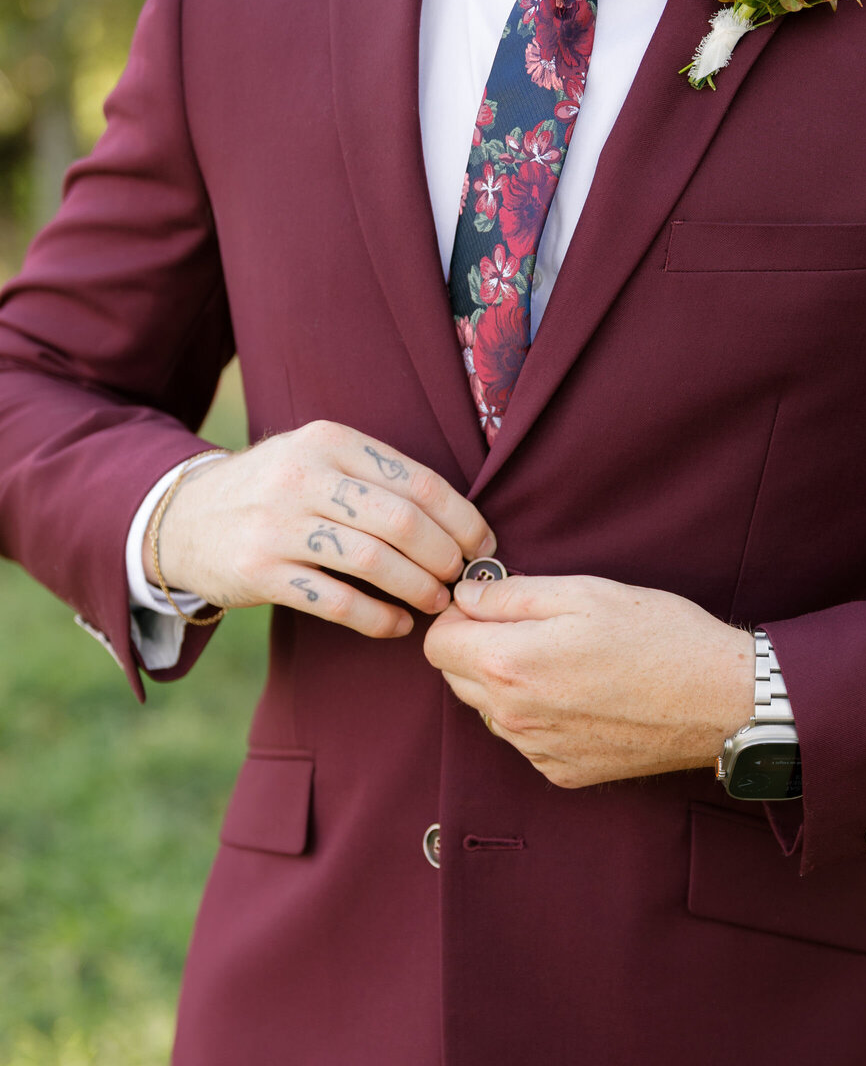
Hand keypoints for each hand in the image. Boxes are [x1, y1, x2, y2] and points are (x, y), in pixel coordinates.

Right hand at [146, 421, 495, 637]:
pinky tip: (397, 624)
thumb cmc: (274, 491)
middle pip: (403, 522)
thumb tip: (459, 522)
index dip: (462, 519)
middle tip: (462, 579)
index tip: (482, 545)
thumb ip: (376, 478)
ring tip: (435, 602)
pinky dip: (378, 618)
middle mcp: (303, 475)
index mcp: (329, 440)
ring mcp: (278, 524)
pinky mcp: (260, 571)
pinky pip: (337, 602)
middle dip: (446, 557)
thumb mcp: (317, 459)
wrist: (183, 518)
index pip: (418, 482)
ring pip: (374, 562)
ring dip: (418, 589)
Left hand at [424, 574, 755, 787]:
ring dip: (507, 684)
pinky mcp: (562, 772)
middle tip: (530, 628)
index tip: (488, 606)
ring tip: (564, 662)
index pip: (436, 643)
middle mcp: (513, 715)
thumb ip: (510, 595)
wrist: (718, 700)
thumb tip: (465, 596)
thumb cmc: (658, 637)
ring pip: (490, 710)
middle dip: (477, 649)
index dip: (457, 617)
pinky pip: (526, 739)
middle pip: (455, 678)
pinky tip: (582, 695)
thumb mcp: (583, 592)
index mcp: (509, 663)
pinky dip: (539, 716)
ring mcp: (536, 750)